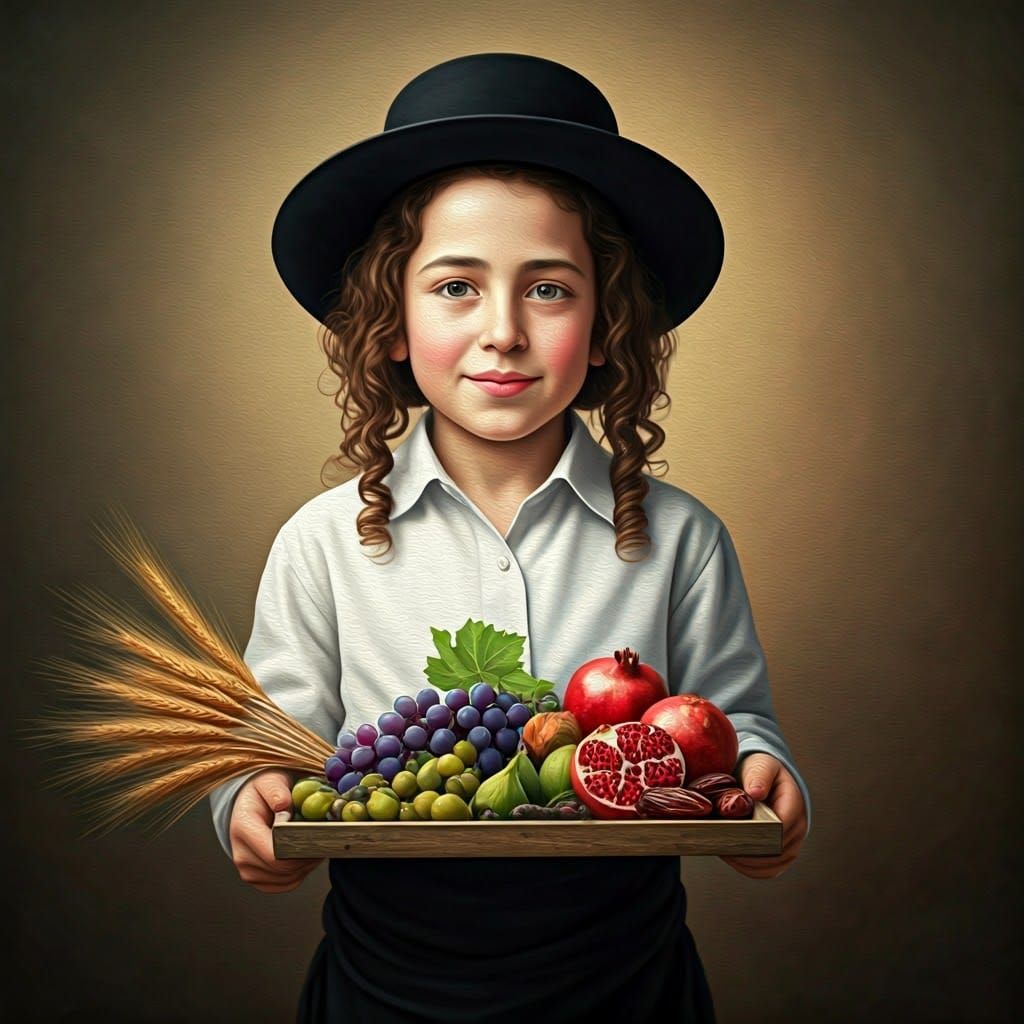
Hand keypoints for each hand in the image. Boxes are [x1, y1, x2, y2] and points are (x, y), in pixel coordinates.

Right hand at [229, 768, 322, 892]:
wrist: (250, 803)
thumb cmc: (263, 791)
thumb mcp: (270, 781)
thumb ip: (276, 791)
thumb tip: (283, 806)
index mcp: (242, 828)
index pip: (273, 854)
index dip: (299, 848)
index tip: (316, 834)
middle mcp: (241, 854)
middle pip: (283, 869)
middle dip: (306, 855)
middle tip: (321, 838)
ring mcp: (247, 869)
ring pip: (287, 879)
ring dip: (305, 864)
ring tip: (311, 843)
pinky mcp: (257, 878)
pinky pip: (286, 884)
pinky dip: (300, 872)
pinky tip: (303, 854)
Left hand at [719, 753, 806, 878]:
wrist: (766, 779)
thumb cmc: (762, 771)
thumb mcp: (761, 765)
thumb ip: (758, 776)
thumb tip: (755, 793)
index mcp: (794, 804)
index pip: (778, 827)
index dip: (756, 832)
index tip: (733, 830)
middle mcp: (798, 828)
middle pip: (774, 851)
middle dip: (748, 849)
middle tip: (722, 842)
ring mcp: (792, 844)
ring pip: (771, 865)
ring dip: (746, 861)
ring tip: (724, 849)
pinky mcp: (782, 855)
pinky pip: (768, 871)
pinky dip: (749, 868)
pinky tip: (732, 857)